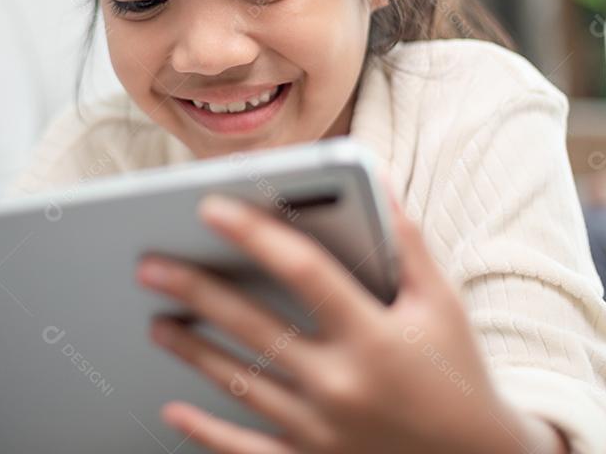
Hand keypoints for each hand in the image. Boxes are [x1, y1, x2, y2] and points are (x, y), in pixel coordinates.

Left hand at [135, 182, 569, 453]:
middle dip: (195, 291)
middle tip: (149, 265)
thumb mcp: (441, 302)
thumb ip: (406, 242)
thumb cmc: (456, 371)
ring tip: (157, 322)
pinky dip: (205, 433)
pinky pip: (246, 452)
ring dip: (191, 351)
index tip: (211, 206)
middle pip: (254, 326)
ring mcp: (323, 431)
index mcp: (376, 335)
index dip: (255, 233)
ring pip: (240, 383)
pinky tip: (173, 411)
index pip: (304, 270)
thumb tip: (374, 178)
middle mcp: (343, 384)